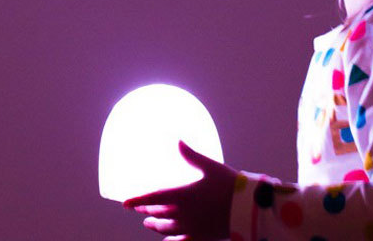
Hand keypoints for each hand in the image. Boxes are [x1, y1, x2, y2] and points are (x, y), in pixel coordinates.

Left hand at [122, 141, 236, 240]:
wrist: (246, 210)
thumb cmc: (228, 185)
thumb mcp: (209, 166)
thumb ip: (190, 155)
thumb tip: (177, 140)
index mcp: (182, 196)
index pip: (153, 200)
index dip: (137, 201)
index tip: (125, 203)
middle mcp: (183, 214)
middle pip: (158, 215)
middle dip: (146, 212)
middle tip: (138, 209)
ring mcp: (192, 228)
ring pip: (167, 229)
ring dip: (155, 227)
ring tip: (149, 225)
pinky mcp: (201, 237)